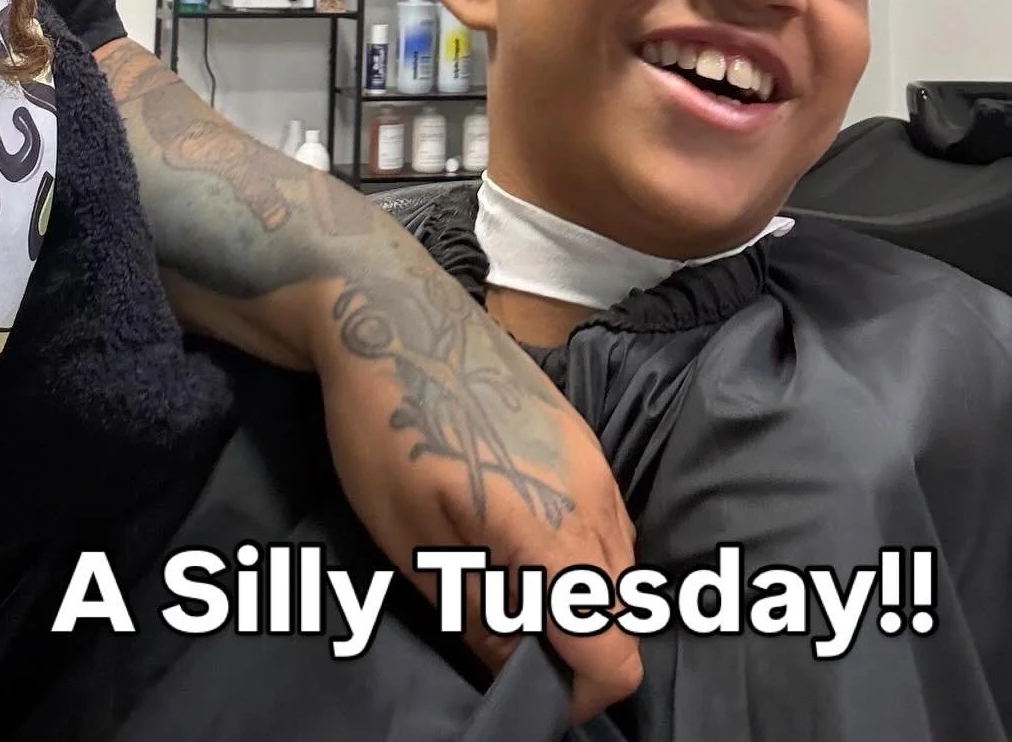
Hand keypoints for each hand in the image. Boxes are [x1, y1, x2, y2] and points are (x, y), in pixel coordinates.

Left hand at [305, 268, 641, 723]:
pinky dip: (576, 552)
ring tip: (502, 587)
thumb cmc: (388, 430)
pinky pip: (606, 520)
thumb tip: (517, 675)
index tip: (522, 689)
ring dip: (576, 597)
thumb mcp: (413, 543)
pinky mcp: (581, 435)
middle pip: (623, 614)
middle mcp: (595, 496)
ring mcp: (594, 459)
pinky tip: (513, 537)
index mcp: (557, 533)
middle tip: (503, 639)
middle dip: (575, 647)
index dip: (575, 694)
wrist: (389, 316)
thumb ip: (478, 617)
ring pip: (619, 566)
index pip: (615, 654)